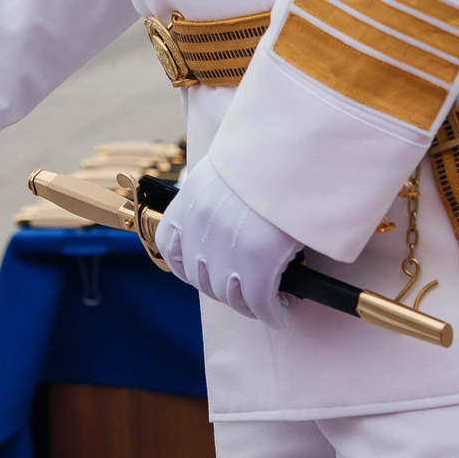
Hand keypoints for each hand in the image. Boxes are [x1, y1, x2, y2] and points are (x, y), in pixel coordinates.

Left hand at [155, 159, 299, 327]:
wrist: (289, 144)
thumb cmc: (265, 152)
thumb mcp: (227, 169)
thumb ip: (220, 198)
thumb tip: (234, 220)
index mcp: (189, 202)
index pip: (170, 247)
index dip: (186, 268)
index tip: (204, 274)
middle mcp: (200, 228)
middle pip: (203, 279)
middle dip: (225, 291)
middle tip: (247, 293)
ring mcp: (227, 247)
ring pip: (229, 295)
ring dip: (247, 305)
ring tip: (267, 304)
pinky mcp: (258, 259)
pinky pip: (259, 301)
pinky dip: (271, 313)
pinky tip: (281, 313)